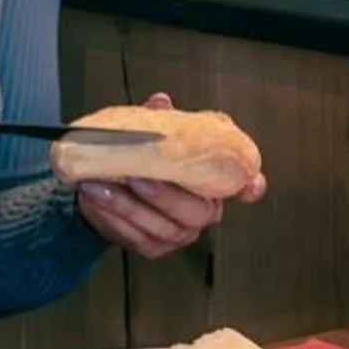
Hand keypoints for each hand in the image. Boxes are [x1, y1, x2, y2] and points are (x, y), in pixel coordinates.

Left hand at [73, 92, 268, 258]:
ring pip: (163, 227)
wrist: (110, 189)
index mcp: (212, 180)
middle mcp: (203, 210)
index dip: (249, 185)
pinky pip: (138, 237)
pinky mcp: (154, 246)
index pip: (242, 182)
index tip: (249, 187)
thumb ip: (161, 120)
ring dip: (129, 206)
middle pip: (197, 212)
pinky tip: (98, 199)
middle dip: (165, 196)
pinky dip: (115, 218)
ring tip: (103, 185)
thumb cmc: (144, 161)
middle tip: (138, 177)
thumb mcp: (152, 135)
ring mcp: (179, 232)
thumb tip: (160, 102)